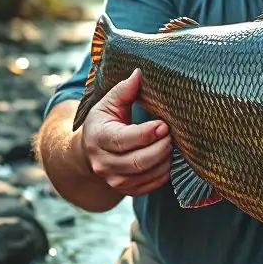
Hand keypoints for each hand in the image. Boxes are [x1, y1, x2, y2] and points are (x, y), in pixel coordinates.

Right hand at [81, 68, 173, 196]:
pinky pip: (149, 186)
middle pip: (138, 161)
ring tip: (172, 145)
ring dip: (164, 161)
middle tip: (172, 135)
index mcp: (98, 138)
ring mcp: (113, 180)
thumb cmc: (104, 123)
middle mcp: (102, 163)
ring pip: (145, 175)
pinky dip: (163, 174)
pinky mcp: (126, 190)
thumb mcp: (108, 103)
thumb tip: (139, 73)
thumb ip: (124, 89)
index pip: (124, 140)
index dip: (147, 134)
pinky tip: (168, 159)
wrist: (90, 152)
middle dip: (160, 148)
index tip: (164, 124)